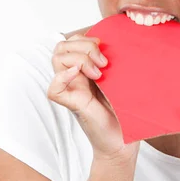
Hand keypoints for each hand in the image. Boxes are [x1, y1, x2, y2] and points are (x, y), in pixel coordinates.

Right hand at [48, 34, 139, 162]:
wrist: (125, 142)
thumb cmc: (125, 113)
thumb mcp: (122, 80)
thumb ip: (116, 63)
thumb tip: (120, 42)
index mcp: (87, 69)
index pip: (72, 41)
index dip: (85, 38)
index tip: (105, 46)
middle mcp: (77, 77)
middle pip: (62, 46)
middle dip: (83, 46)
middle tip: (103, 62)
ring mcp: (73, 90)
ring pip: (56, 59)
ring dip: (78, 58)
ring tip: (98, 73)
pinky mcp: (73, 105)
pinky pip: (54, 89)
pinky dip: (62, 77)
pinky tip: (78, 75)